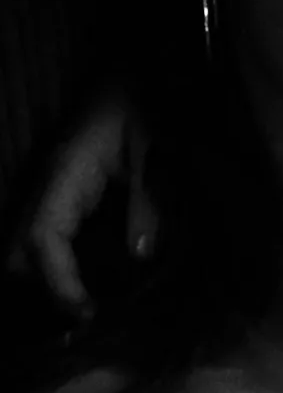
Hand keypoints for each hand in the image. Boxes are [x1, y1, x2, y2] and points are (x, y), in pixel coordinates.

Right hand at [6, 91, 156, 313]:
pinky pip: (48, 237)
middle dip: (40, 289)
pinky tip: (89, 283)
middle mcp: (47, 186)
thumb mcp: (155, 149)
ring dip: (48, 280)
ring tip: (87, 310)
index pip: (40, 237)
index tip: (83, 311)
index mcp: (65, 174)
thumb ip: (150, 199)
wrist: (133, 74)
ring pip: (24, 247)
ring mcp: (51, 191)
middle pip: (15, 250)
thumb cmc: (144, 104)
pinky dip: (59, 264)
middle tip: (85, 318)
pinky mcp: (64, 195)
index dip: (57, 279)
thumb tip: (138, 254)